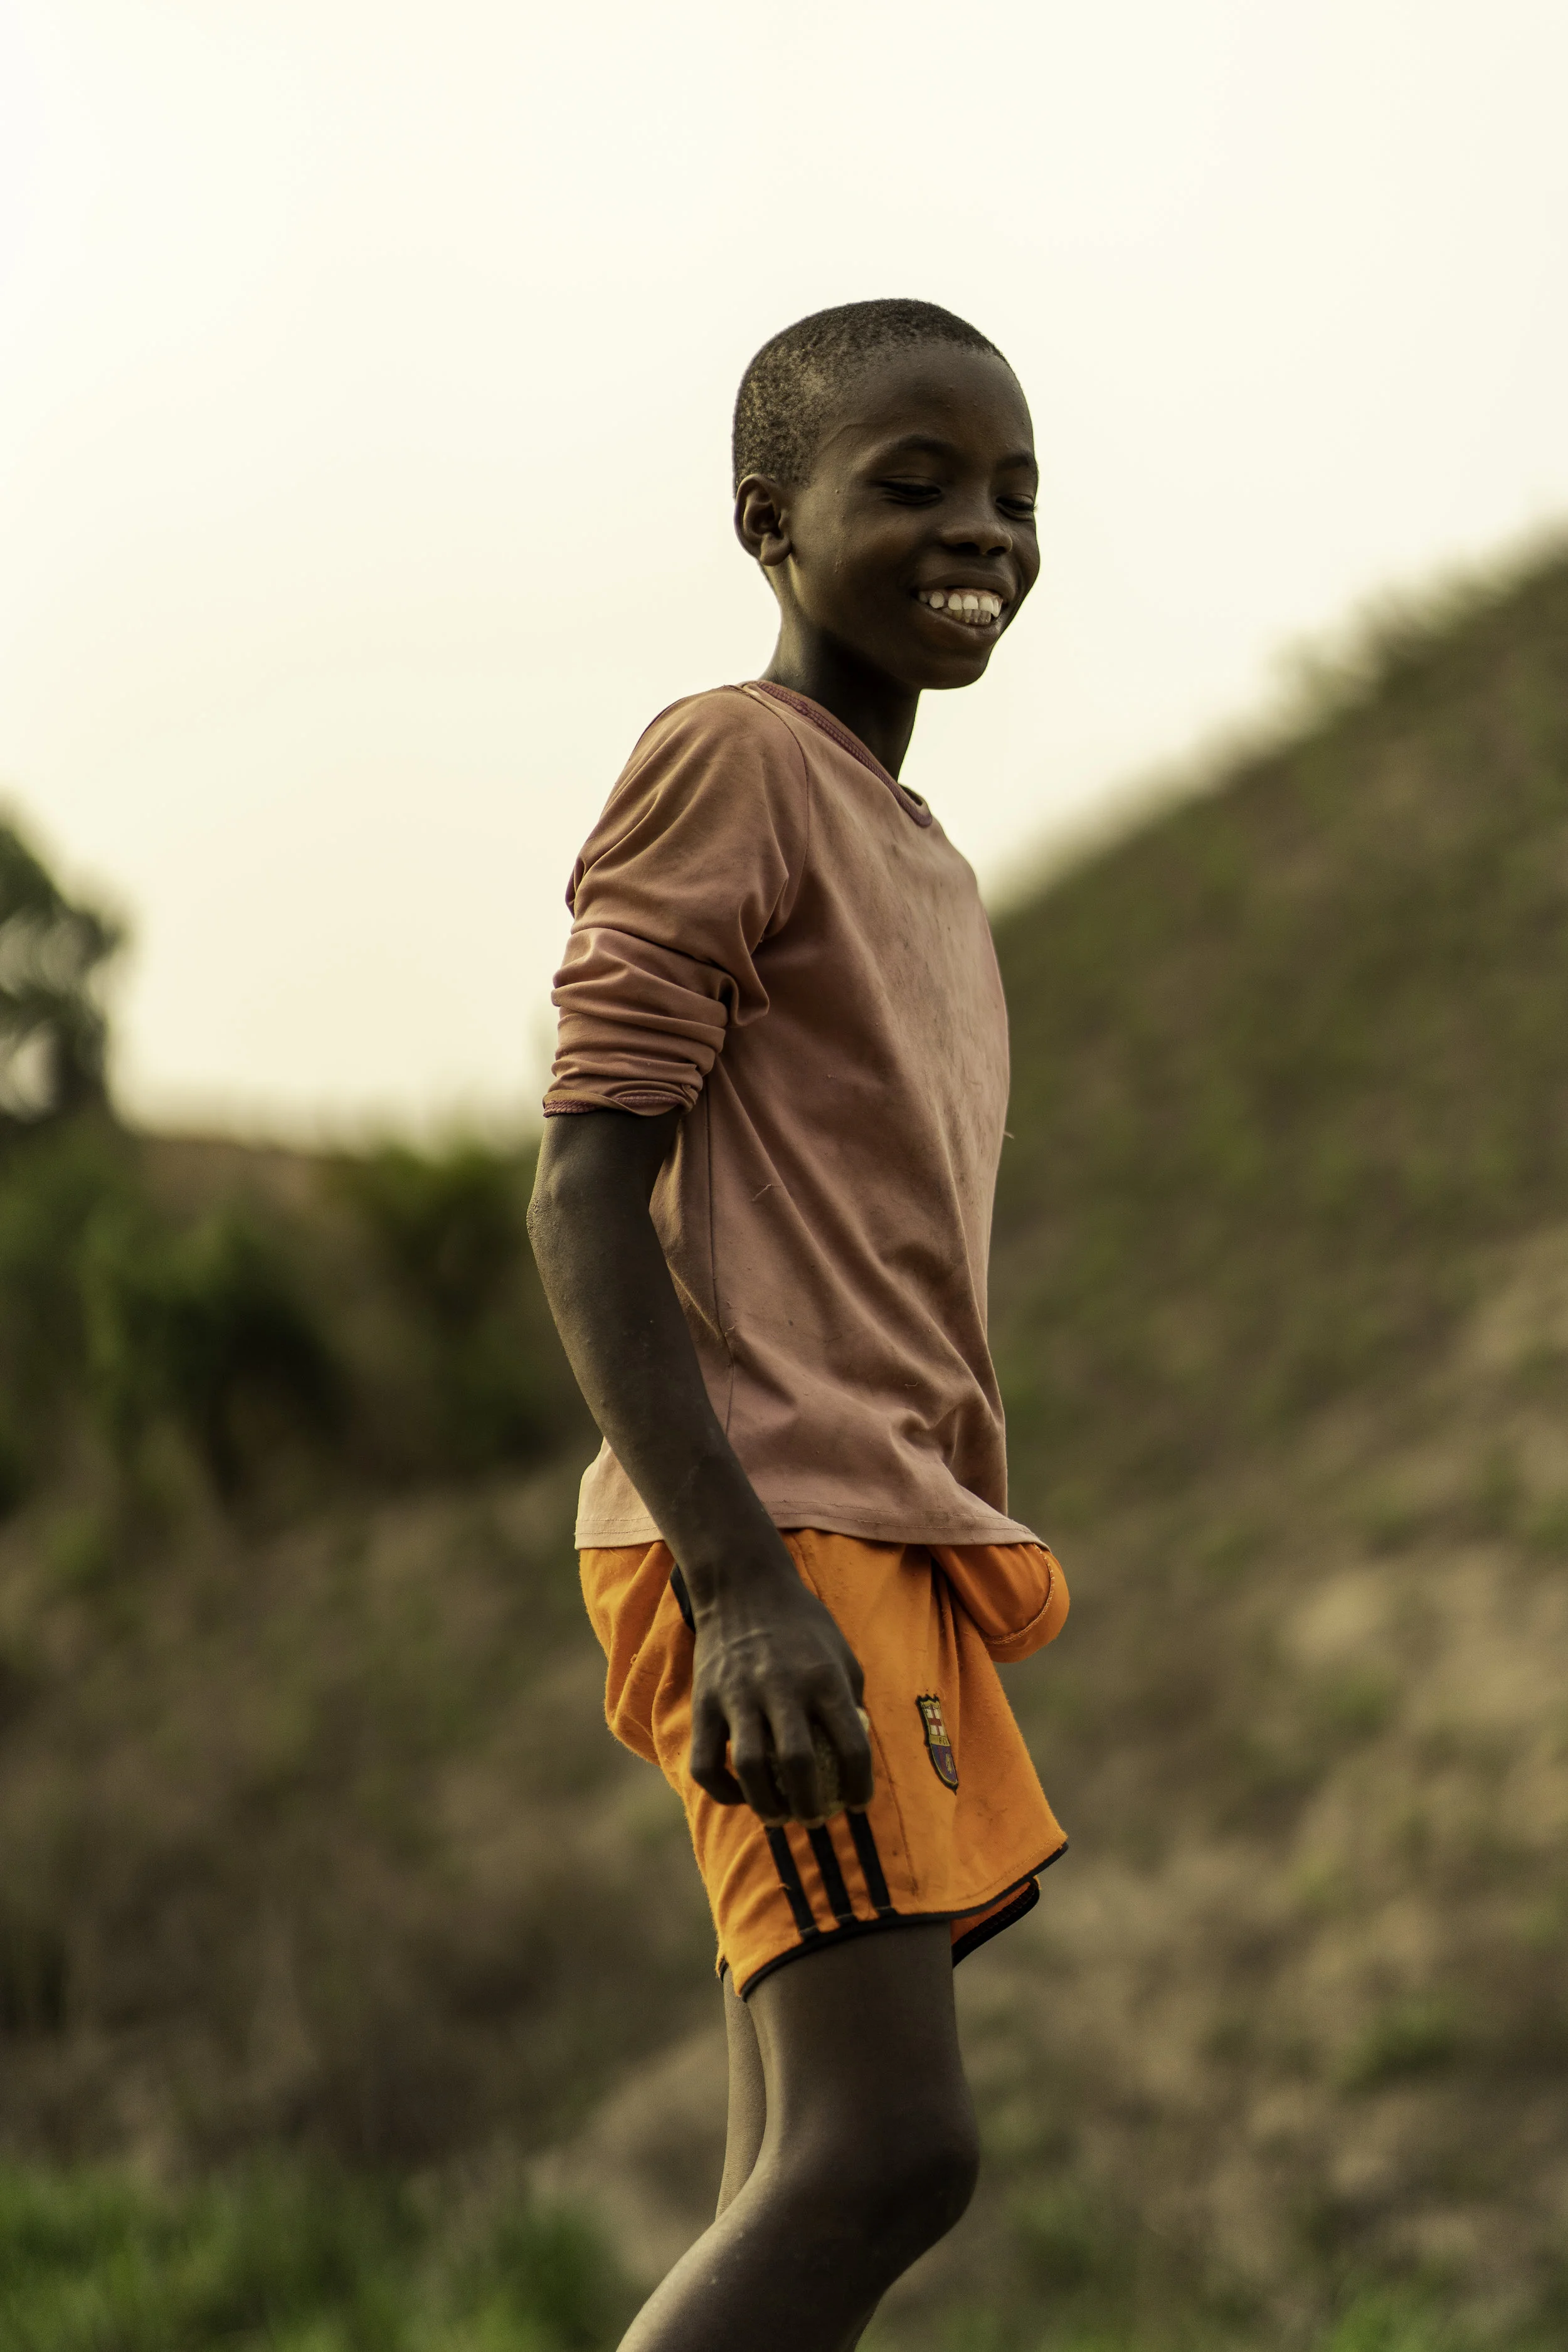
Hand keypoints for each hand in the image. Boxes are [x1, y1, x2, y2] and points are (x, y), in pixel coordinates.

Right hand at [687, 1556, 873, 1823]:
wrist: (744, 1586)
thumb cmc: (803, 1625)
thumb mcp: (841, 1654)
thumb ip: (850, 1702)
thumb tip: (856, 1757)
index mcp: (824, 1678)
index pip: (852, 1746)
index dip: (861, 1785)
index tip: (859, 1803)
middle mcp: (782, 1687)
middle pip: (799, 1765)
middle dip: (812, 1806)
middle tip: (817, 1818)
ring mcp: (738, 1695)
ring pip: (751, 1769)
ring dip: (768, 1806)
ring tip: (781, 1817)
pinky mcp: (705, 1701)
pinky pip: (707, 1762)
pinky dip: (723, 1790)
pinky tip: (740, 1796)